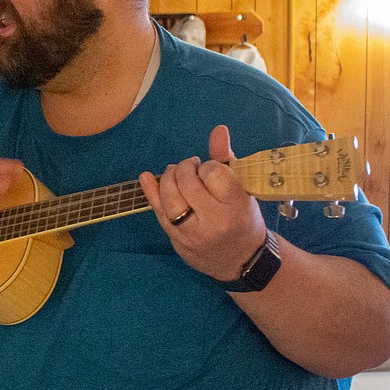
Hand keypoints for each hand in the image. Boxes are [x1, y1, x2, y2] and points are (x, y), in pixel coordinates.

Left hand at [138, 125, 266, 280]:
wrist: (240, 260)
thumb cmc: (243, 218)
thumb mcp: (243, 189)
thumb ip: (226, 159)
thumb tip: (218, 129)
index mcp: (236, 205)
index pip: (213, 173)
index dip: (207, 166)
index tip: (210, 169)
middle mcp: (215, 221)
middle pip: (188, 184)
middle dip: (186, 168)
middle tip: (191, 167)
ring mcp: (193, 234)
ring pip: (171, 199)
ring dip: (168, 178)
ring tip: (176, 173)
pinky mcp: (177, 241)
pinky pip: (159, 213)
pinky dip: (151, 192)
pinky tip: (147, 178)